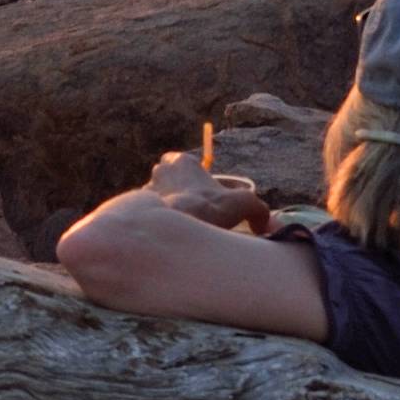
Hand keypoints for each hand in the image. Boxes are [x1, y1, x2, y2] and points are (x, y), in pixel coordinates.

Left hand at [146, 152, 271, 232]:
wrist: (176, 229)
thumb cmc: (210, 208)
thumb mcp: (244, 204)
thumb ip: (258, 209)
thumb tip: (263, 221)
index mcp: (181, 162)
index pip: (180, 162)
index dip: (192, 177)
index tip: (202, 194)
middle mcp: (159, 172)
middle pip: (168, 179)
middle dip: (178, 193)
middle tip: (194, 212)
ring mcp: (145, 191)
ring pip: (157, 198)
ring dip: (167, 209)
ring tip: (183, 227)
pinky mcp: (137, 211)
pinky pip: (148, 216)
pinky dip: (158, 224)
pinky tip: (169, 237)